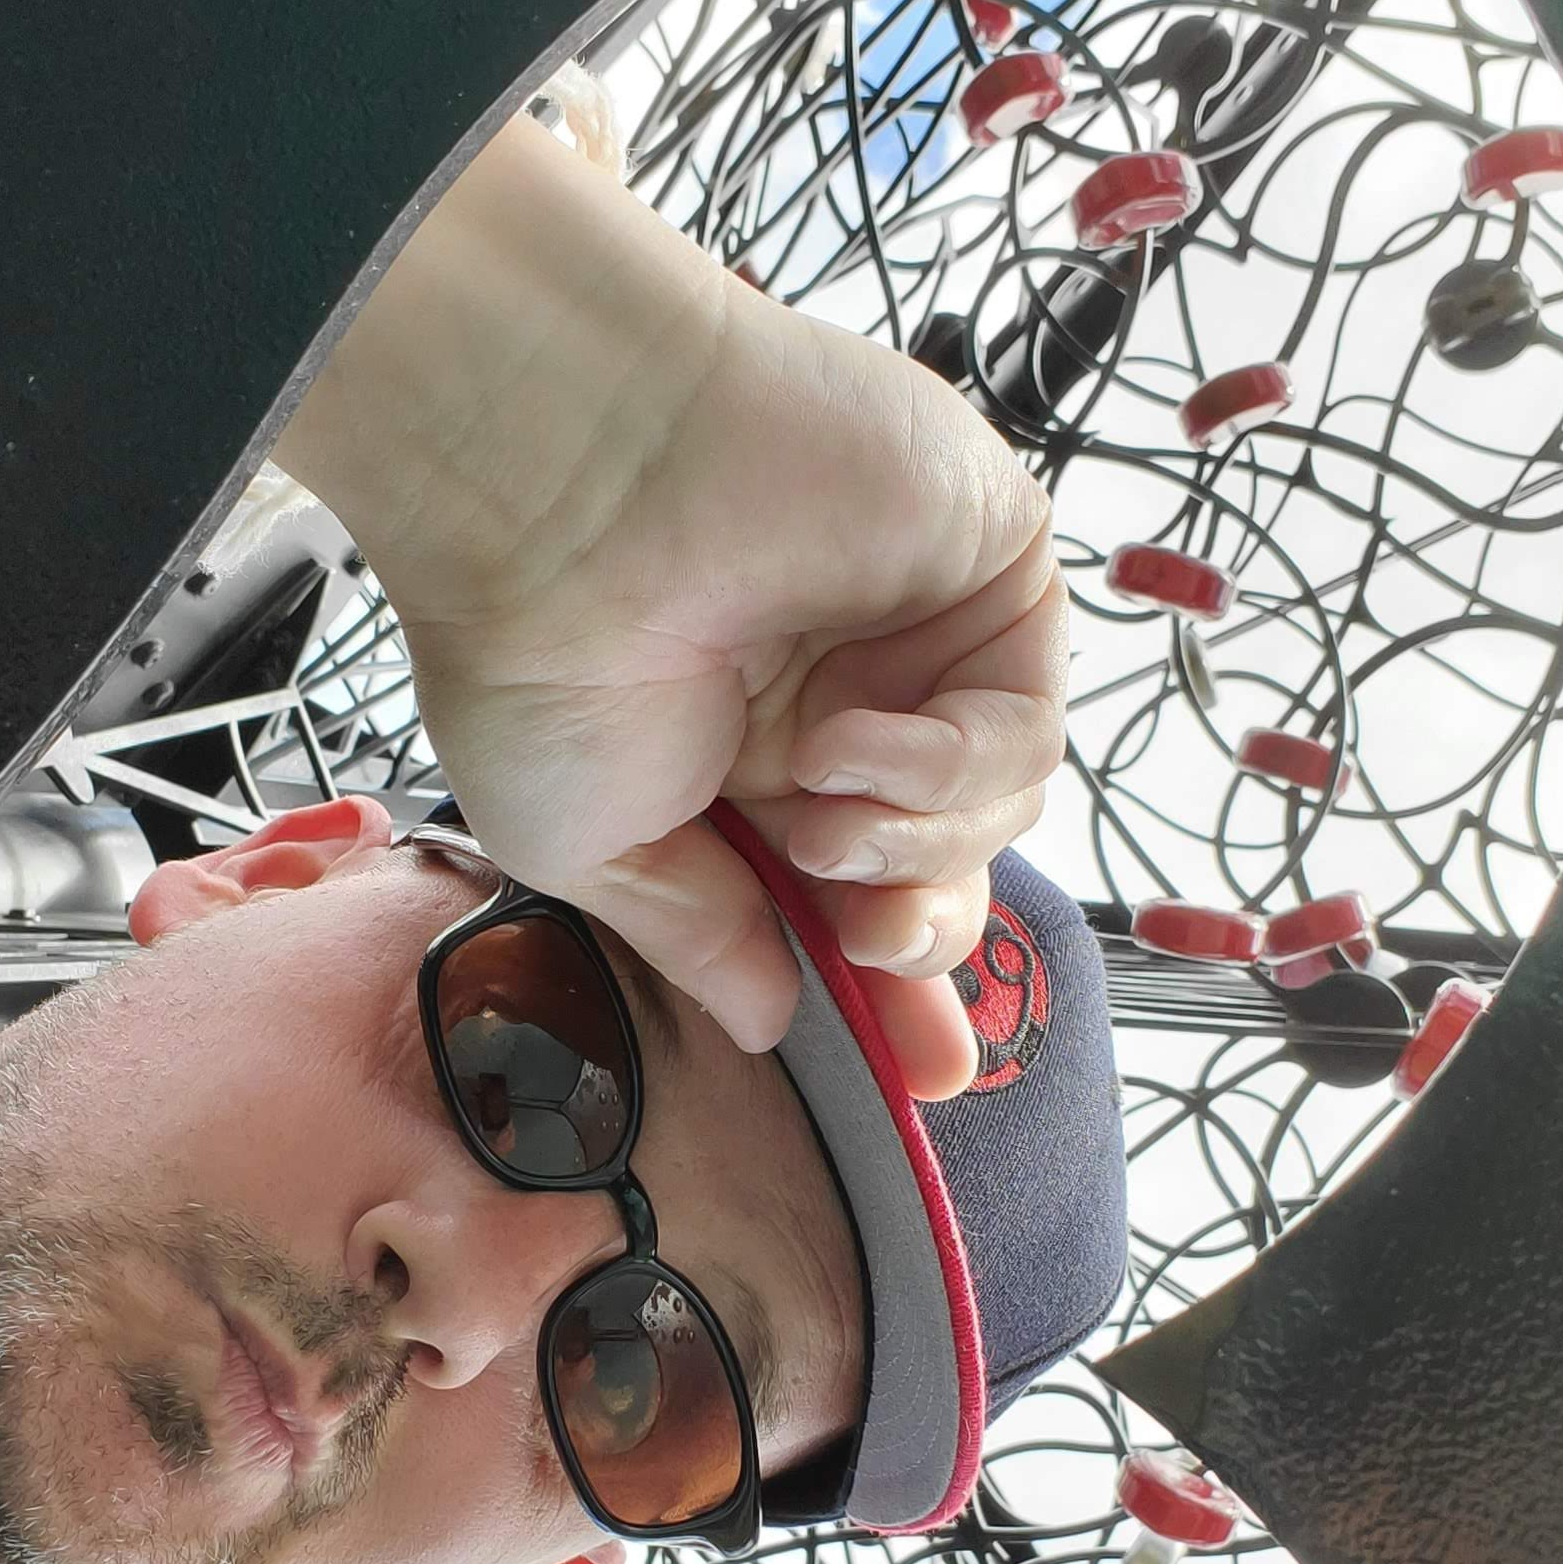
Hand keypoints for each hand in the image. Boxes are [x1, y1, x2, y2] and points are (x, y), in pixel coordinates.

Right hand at [271, 114, 1067, 1095]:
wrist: (555, 485)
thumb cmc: (537, 646)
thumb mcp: (596, 847)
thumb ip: (700, 937)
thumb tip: (770, 1024)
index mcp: (755, 763)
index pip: (864, 894)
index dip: (899, 989)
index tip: (926, 1078)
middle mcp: (846, 693)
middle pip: (951, 861)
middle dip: (921, 934)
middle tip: (869, 946)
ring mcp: (923, 627)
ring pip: (1001, 805)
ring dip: (914, 841)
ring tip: (814, 815)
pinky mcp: (991, 560)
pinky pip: (1025, 719)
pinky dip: (948, 762)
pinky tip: (852, 739)